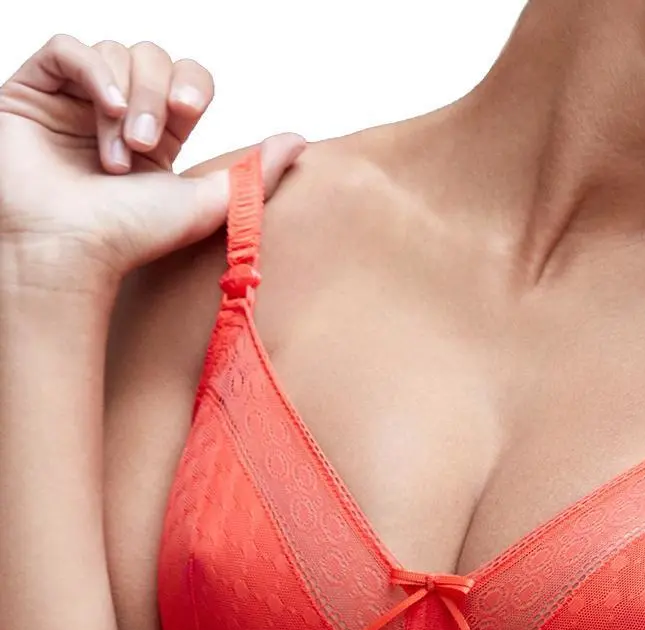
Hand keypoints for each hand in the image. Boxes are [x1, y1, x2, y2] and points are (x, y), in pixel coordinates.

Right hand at [0, 34, 303, 282]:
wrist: (70, 253)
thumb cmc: (131, 238)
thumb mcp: (208, 205)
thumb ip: (255, 174)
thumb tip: (299, 141)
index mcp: (161, 137)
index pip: (185, 80)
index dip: (190, 85)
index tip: (190, 111)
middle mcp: (117, 116)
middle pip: (152, 61)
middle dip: (155, 99)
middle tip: (145, 146)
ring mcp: (74, 103)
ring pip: (113, 55)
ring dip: (123, 102)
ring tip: (115, 156)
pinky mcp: (33, 92)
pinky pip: (67, 48)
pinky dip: (92, 70)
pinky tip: (106, 106)